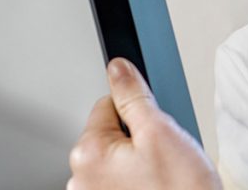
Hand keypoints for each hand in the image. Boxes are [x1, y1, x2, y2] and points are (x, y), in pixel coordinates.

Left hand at [67, 58, 219, 189]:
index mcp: (87, 154)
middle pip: (112, 133)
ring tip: (166, 174)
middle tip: (165, 153)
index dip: (137, 110)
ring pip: (120, 158)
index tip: (155, 124)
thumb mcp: (161, 130)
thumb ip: (133, 95)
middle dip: (140, 137)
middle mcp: (81, 180)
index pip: (106, 105)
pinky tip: (161, 185)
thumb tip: (117, 69)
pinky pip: (124, 181)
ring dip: (142, 160)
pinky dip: (142, 180)